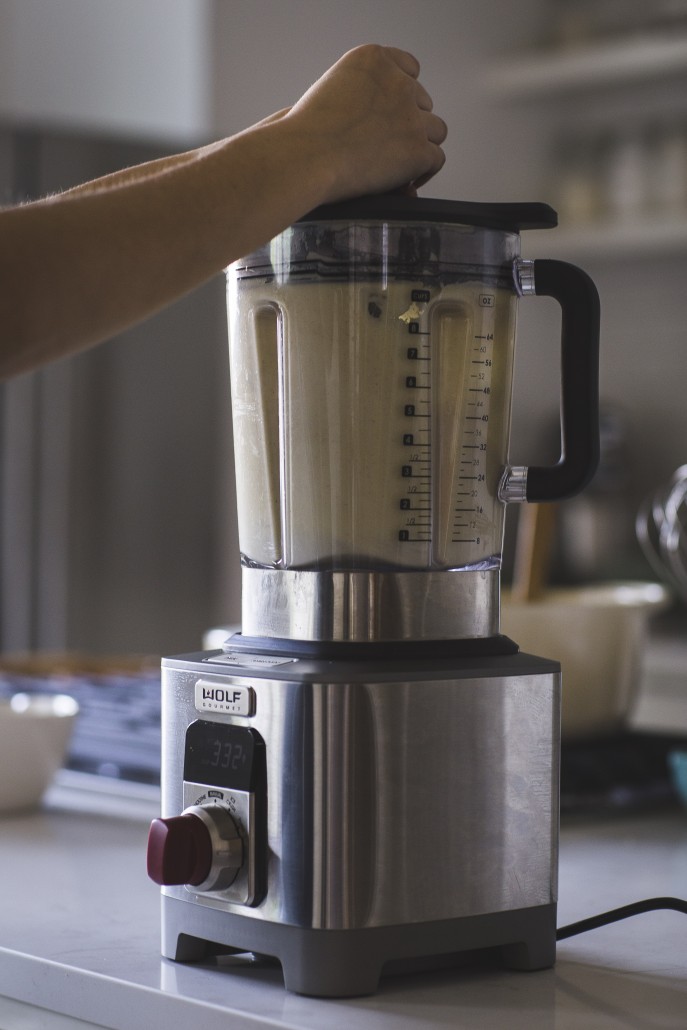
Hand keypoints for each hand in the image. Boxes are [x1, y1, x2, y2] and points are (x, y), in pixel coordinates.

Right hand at [284, 44, 446, 202]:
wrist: (304, 157)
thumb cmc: (302, 133)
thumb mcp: (326, 92)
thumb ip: (354, 96)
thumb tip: (374, 125)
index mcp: (373, 59)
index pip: (408, 68)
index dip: (402, 95)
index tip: (392, 113)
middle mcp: (397, 82)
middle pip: (422, 102)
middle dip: (409, 122)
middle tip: (389, 146)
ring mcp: (411, 117)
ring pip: (435, 130)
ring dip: (420, 145)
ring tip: (401, 165)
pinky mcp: (418, 150)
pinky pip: (436, 160)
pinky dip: (424, 172)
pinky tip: (407, 183)